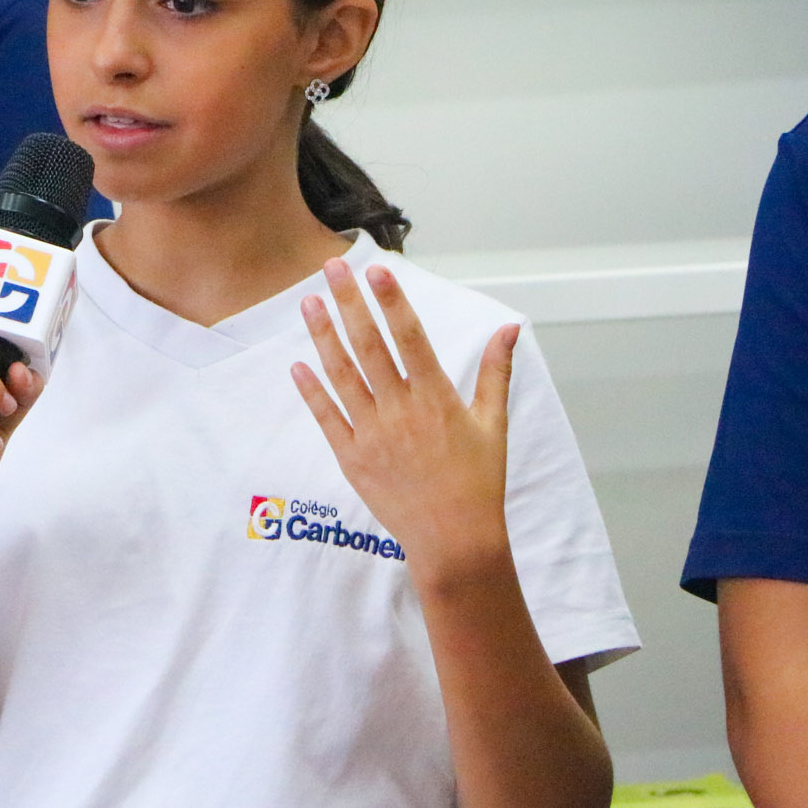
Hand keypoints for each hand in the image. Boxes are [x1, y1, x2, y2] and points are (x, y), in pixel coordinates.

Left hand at [289, 259, 518, 580]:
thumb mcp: (494, 424)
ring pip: (342, 375)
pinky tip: (297, 364)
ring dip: (323, 336)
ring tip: (309, 302)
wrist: (455, 541)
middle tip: (332, 267)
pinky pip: (327, 418)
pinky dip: (311, 391)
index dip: (392, 302)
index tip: (377, 270)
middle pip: (369, 346)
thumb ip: (496, 372)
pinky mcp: (352, 459)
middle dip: (349, 303)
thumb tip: (510, 328)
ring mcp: (373, 435)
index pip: (410, 338)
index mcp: (437, 398)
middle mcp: (401, 412)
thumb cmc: (478, 481)